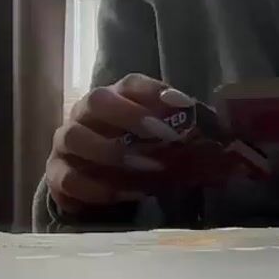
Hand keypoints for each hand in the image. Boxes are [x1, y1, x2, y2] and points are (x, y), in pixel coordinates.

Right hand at [45, 73, 197, 211]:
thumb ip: (180, 134)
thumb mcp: (156, 142)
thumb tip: (222, 136)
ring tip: (145, 169)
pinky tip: (124, 194)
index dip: (154, 91)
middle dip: (130, 116)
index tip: (182, 105)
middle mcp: (84, 114)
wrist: (91, 186)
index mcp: (114, 98)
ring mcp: (65, 143)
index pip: (130, 83)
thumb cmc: (131, 156)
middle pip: (96, 100)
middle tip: (163, 136)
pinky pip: (69, 178)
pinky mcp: (56, 175)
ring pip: (75, 137)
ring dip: (112, 152)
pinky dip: (97, 188)